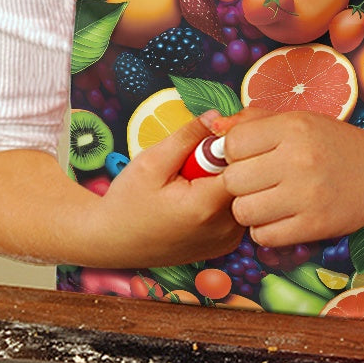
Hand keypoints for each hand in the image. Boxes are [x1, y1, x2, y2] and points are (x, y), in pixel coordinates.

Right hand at [94, 112, 244, 265]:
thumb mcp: (152, 162)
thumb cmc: (128, 202)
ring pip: (245, 196)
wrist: (115, 242)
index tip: (213, 138)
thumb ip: (187, 137)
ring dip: (228, 182)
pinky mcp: (227, 245)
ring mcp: (228, 241)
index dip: (233, 146)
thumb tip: (217, 117)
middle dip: (230, 162)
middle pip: (248, 182)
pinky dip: (225, 200)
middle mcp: (225, 229)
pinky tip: (200, 196)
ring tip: (196, 179)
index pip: (244, 165)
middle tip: (199, 159)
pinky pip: (238, 212)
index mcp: (206, 207)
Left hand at [216, 108, 363, 246]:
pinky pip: (263, 236)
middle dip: (237, 184)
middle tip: (255, 182)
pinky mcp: (314, 226)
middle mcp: (299, 159)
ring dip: (248, 209)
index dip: (232, 153)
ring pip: (243, 212)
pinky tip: (278, 218)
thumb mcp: (298, 121)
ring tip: (265, 201)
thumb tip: (213, 128)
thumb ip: (253, 121)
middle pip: (233, 180)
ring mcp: (307, 195)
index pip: (233, 144)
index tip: (246, 157)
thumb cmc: (333, 145)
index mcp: (293, 127)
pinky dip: (264, 231)